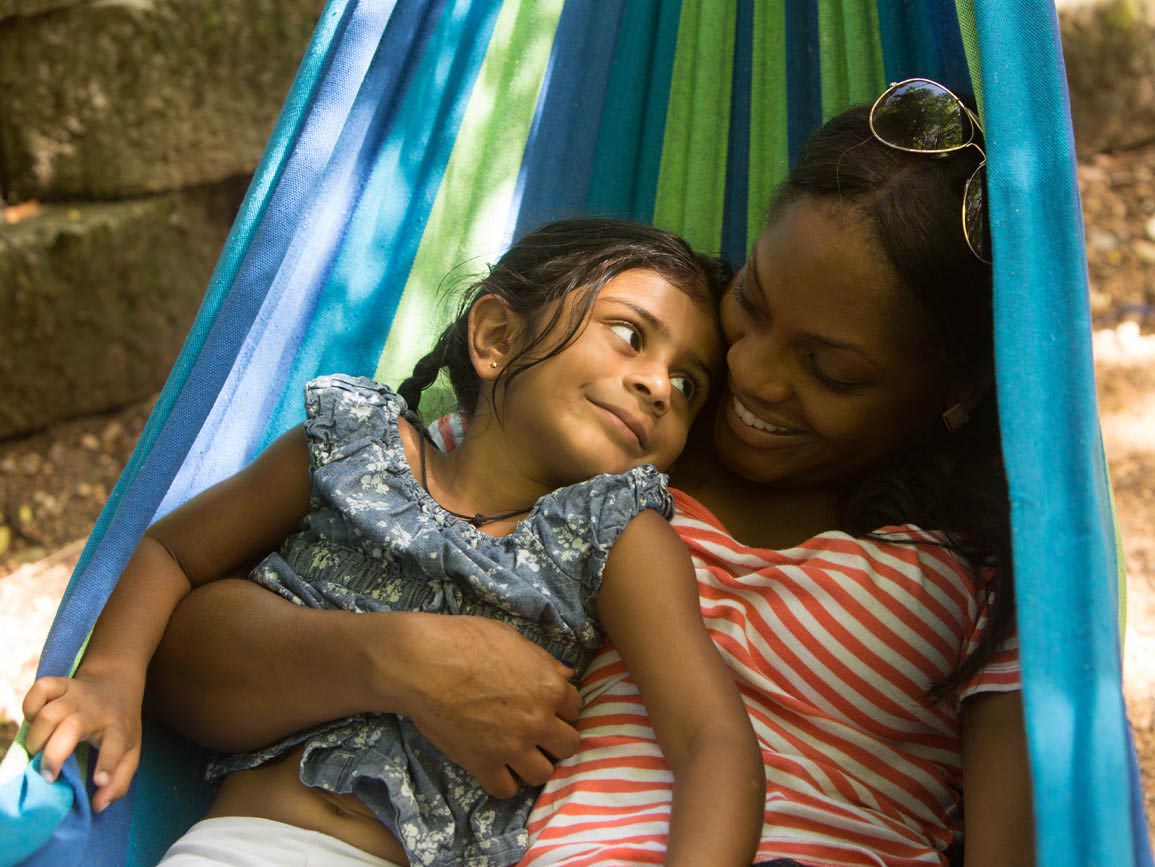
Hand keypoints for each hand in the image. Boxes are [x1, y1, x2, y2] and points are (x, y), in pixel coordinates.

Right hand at [22, 673, 142, 812]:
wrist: (117, 682)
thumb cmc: (120, 725)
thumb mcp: (131, 752)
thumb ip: (120, 782)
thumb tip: (98, 806)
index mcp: (118, 728)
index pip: (117, 744)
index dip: (108, 763)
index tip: (100, 781)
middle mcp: (97, 711)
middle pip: (71, 727)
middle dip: (54, 754)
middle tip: (48, 775)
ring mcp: (77, 695)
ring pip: (50, 713)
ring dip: (37, 738)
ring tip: (38, 752)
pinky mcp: (61, 684)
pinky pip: (40, 689)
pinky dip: (31, 706)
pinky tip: (35, 720)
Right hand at [392, 614, 581, 797]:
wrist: (424, 663)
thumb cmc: (466, 640)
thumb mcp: (513, 638)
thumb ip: (543, 661)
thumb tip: (564, 674)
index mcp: (549, 687)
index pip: (576, 707)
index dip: (562, 706)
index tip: (548, 707)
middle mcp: (537, 721)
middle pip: (569, 745)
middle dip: (556, 738)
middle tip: (538, 732)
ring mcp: (511, 747)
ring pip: (543, 774)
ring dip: (534, 764)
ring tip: (519, 754)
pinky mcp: (482, 765)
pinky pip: (506, 790)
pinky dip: (504, 782)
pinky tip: (496, 768)